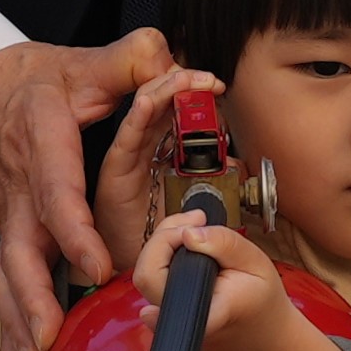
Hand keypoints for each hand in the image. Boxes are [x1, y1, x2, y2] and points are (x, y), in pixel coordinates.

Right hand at [0, 27, 172, 350]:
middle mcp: (19, 188)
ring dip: (17, 321)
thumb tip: (177, 66)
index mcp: (42, 144)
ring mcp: (7, 215)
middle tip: (53, 335)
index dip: (73, 232)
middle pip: (20, 250)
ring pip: (4, 275)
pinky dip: (7, 333)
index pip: (57, 192)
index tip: (96, 267)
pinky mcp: (6, 234)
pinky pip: (1, 288)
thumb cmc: (38, 79)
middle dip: (36, 297)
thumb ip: (134, 59)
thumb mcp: (86, 61)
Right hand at [83, 58, 225, 269]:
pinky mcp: (114, 173)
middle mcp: (142, 149)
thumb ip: (212, 179)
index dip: (192, 93)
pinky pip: (126, 140)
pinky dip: (138, 118)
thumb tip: (236, 160)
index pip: (175, 110)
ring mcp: (127, 158)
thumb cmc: (167, 236)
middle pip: (159, 105)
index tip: (216, 84)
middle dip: (181, 85)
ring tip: (184, 78)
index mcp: (160, 150)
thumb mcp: (199, 200)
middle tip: (206, 78)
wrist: (147, 272)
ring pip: (144, 113)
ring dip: (164, 92)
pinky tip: (151, 101)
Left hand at [141, 205, 350, 350]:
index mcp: (208, 311)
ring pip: (149, 281)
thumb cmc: (264, 308)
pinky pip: (157, 290)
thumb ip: (225, 246)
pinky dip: (168, 266)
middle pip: (146, 273)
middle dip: (159, 239)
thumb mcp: (258, 269)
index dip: (164, 240)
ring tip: (196, 234)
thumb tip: (188, 236)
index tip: (193, 225)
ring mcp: (173, 329)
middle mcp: (182, 322)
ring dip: (164, 250)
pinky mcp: (169, 328)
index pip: (157, 274)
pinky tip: (192, 254)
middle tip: (191, 222)